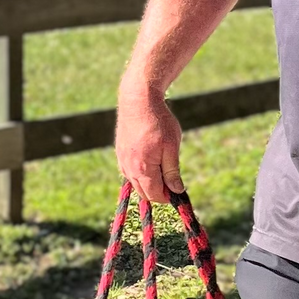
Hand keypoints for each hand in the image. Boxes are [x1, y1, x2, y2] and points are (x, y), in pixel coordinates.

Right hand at [115, 78, 184, 204]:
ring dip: (149, 183)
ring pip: (135, 183)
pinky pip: (129, 172)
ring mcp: (122, 160)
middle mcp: (129, 167)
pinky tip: (151, 164)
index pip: (154, 194)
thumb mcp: (171, 147)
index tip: (178, 192)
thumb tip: (176, 190)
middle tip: (173, 183)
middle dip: (158, 192)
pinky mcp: (120, 152)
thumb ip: (172, 171)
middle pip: (143, 192)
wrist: (139, 101)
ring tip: (164, 171)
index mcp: (143, 168)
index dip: (167, 197)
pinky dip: (140, 174)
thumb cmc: (159, 122)